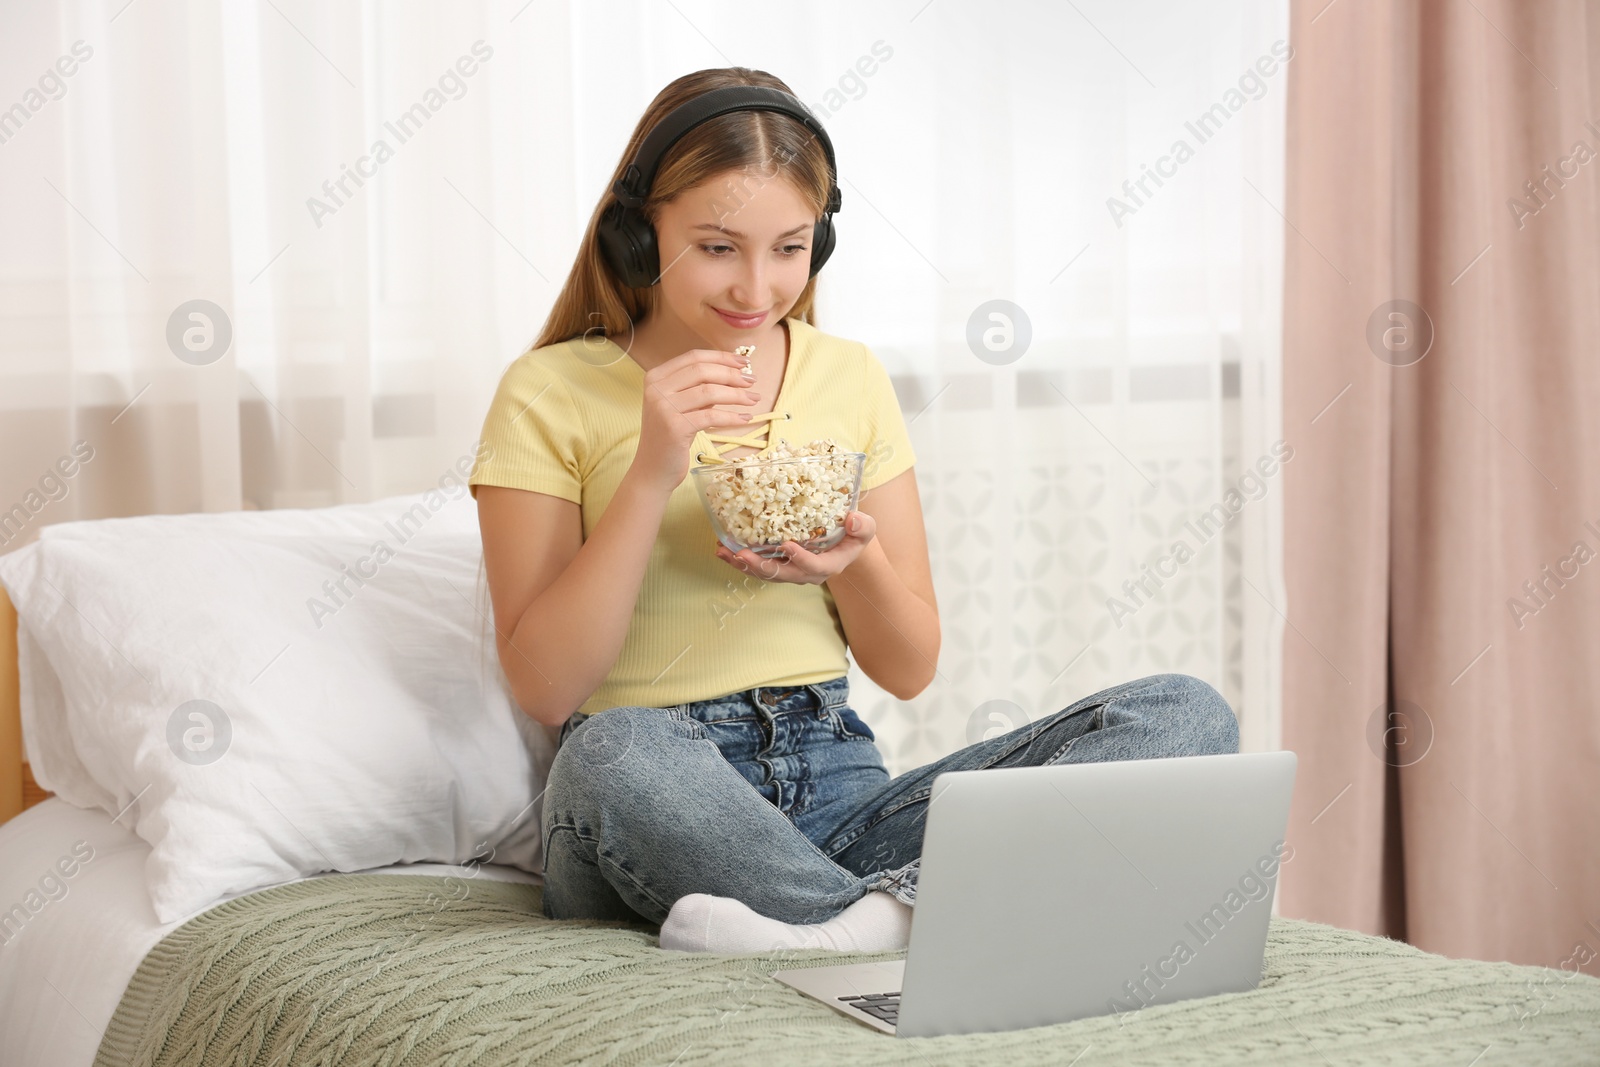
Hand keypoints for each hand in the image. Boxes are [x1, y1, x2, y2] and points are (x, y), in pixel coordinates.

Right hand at [632, 348, 759, 493]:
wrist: (653, 470)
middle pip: (702, 370)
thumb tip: (735, 373)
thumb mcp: (682, 406)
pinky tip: (745, 418)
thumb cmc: (670, 437)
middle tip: (752, 381)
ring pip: (709, 392)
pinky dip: (732, 417)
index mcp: (655, 377)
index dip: (721, 357)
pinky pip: (711, 416)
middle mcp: (656, 389)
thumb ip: (699, 388)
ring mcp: (663, 408)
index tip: (744, 362)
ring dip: (737, 395)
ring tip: (754, 399)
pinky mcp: (674, 427)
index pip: (693, 357)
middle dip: (732, 374)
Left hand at [713, 511, 876, 585]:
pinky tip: (723, 550)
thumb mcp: (865, 528)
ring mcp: (792, 571)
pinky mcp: (779, 565)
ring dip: (743, 564)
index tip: (788, 546)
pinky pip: (758, 566)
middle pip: (782, 575)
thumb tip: (852, 519)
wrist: (844, 543)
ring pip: (765, 573)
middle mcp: (807, 574)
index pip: (814, 567)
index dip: (801, 559)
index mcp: (829, 566)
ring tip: (723, 553)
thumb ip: (863, 526)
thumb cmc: (854, 534)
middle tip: (741, 554)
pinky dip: (740, 560)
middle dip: (760, 566)